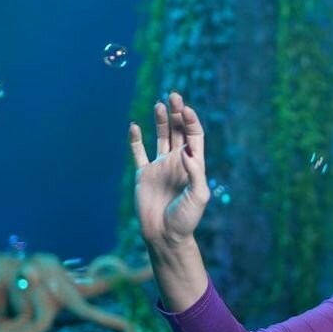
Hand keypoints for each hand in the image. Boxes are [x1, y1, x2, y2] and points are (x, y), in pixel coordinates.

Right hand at [128, 92, 210, 246]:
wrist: (165, 236)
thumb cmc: (186, 219)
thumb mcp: (198, 196)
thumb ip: (195, 173)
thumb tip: (186, 151)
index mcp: (193, 164)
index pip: (194, 136)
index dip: (191, 121)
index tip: (186, 109)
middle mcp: (177, 162)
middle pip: (178, 131)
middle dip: (177, 114)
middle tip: (174, 96)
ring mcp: (160, 166)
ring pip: (161, 137)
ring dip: (161, 120)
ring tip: (160, 105)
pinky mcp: (143, 174)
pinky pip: (138, 153)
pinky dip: (135, 140)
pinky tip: (134, 126)